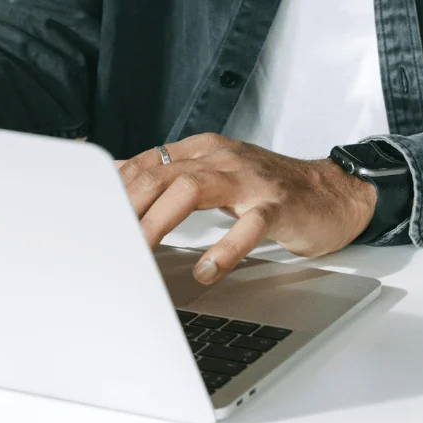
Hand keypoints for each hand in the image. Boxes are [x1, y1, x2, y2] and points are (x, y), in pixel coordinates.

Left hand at [118, 134, 376, 283]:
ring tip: (142, 252)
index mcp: (204, 151)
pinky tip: (207, 271)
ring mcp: (250, 181)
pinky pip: (248, 226)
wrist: (336, 192)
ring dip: (159, 222)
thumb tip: (124, 196)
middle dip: (125, 207)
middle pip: (159, 173)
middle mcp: (222, 159)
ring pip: (191, 189)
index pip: (144, 164)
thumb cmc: (272, 191)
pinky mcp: (278, 206)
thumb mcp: (219, 178)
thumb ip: (176, 183)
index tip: (87, 220)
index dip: (112, 192)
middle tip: (104, 242)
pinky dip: (224, 249)